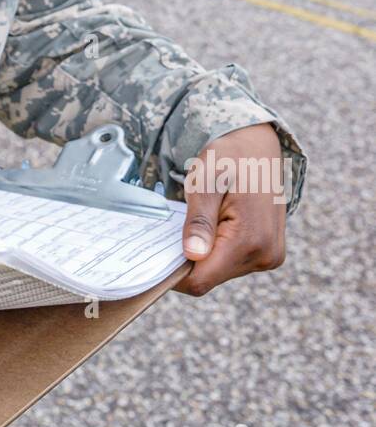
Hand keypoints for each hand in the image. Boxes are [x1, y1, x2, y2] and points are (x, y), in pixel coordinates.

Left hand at [174, 122, 285, 296]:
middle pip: (209, 277)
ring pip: (220, 272)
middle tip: (181, 224)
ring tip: (204, 218)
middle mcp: (265, 255)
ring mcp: (269, 256)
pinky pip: (232, 263)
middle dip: (190, 257)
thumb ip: (200, 220)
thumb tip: (192, 255)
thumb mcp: (205, 180)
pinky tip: (216, 223)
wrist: (258, 146)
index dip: (174, 273)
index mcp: (250, 240)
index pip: (200, 280)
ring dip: (205, 251)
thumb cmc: (229, 158)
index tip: (157, 254)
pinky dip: (217, 249)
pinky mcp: (269, 254)